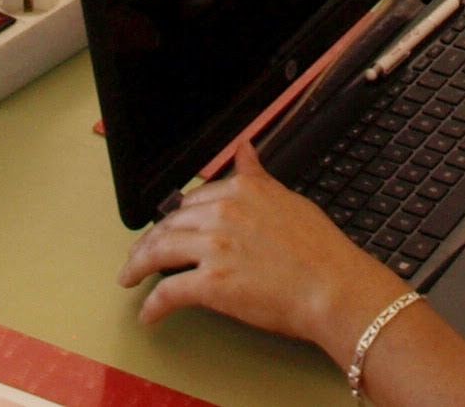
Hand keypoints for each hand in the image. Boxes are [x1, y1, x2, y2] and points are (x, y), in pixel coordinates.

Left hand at [119, 142, 405, 363]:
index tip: (169, 227)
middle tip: (140, 256)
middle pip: (169, 223)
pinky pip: (168, 292)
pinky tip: (148, 314)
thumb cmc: (320, 251)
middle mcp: (222, 213)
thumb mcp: (288, 199)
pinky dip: (153, 305)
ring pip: (158, 251)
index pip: (192, 200)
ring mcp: (213, 248)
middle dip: (149, 241)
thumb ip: (258, 176)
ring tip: (130, 278)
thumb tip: (245, 149)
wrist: (334, 286)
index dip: (176, 217)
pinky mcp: (210, 284)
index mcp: (241, 189)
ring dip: (138, 266)